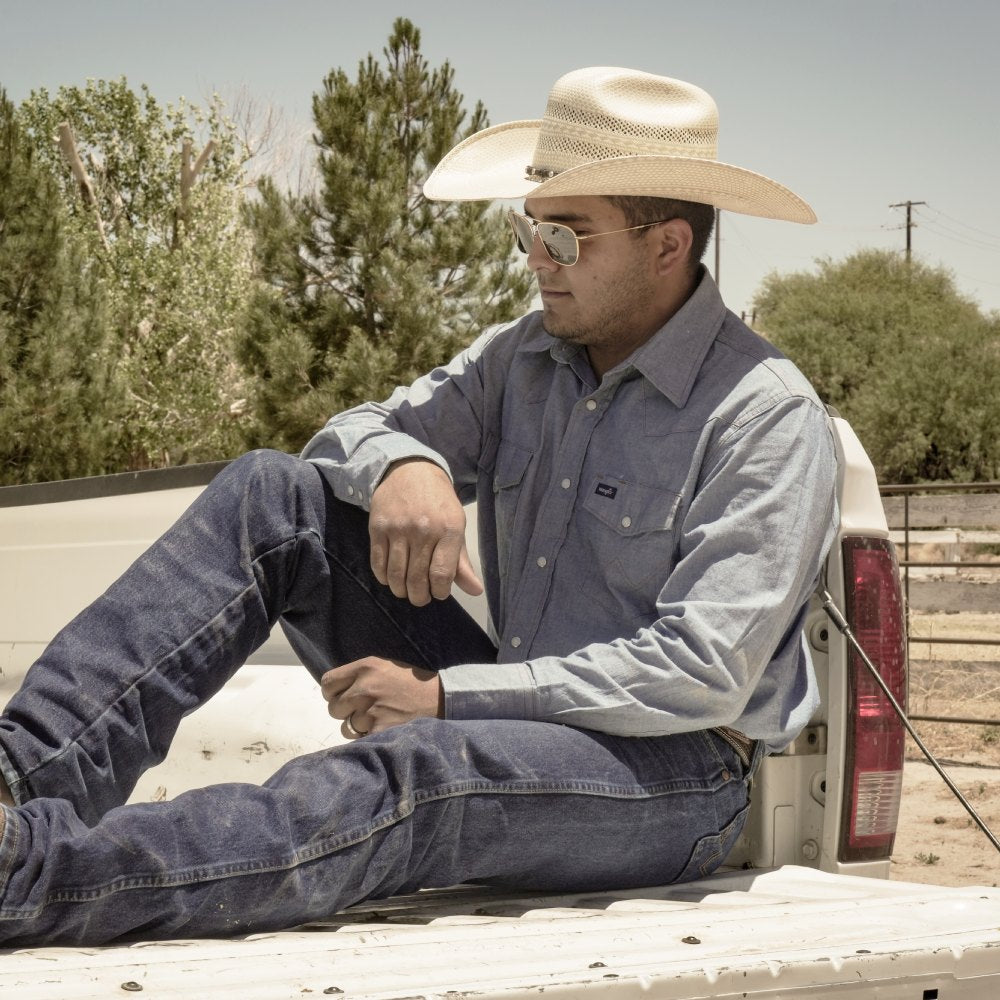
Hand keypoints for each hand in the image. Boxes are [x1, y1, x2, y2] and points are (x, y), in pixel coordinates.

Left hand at [321, 656, 442, 737]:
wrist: (439, 698)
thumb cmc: (410, 682)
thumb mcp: (383, 666)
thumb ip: (358, 675)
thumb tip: (334, 690)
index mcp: (365, 667)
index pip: (328, 683)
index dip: (333, 693)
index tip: (341, 697)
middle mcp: (364, 688)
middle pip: (333, 707)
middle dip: (345, 711)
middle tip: (362, 710)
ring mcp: (371, 711)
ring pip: (346, 727)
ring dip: (357, 727)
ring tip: (376, 720)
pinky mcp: (379, 731)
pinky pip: (360, 739)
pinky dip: (368, 738)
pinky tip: (383, 729)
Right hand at [369, 458, 483, 605]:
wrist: (411, 470)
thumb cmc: (438, 503)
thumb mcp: (456, 526)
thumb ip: (462, 561)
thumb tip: (475, 591)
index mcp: (449, 529)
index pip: (443, 574)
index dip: (440, 592)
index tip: (439, 593)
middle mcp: (424, 529)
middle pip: (418, 579)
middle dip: (419, 597)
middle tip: (421, 597)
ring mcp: (399, 529)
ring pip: (396, 575)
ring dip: (401, 590)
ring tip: (406, 590)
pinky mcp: (378, 528)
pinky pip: (378, 564)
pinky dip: (384, 578)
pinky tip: (391, 578)